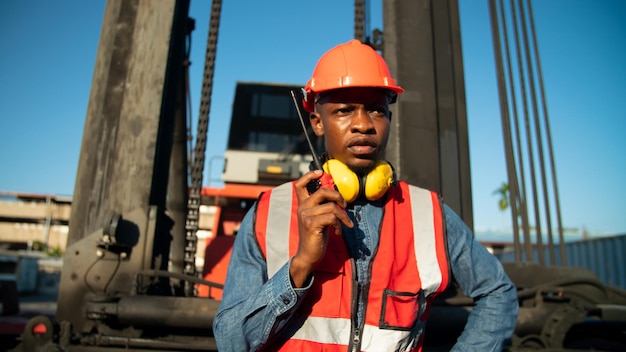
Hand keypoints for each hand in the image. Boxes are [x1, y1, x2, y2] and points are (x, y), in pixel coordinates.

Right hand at [289, 170, 353, 286]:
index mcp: (303, 204)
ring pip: (331, 207)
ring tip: (345, 224)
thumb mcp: (319, 218)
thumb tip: (338, 197)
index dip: (309, 175)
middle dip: (338, 196)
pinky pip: (332, 217)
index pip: (300, 184)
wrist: (308, 255)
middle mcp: (303, 208)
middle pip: (322, 192)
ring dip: (343, 216)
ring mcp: (306, 215)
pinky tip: (337, 232)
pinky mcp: (311, 224)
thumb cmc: (316, 236)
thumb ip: (323, 207)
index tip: (320, 173)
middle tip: (345, 205)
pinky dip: (339, 224)